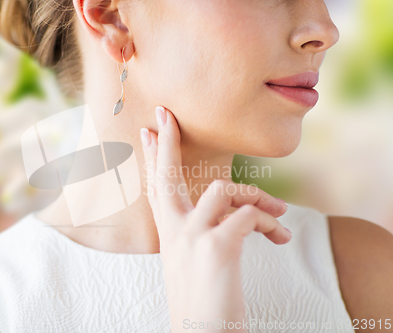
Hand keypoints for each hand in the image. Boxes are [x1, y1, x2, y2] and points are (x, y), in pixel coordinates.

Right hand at [139, 106, 291, 331]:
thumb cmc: (205, 299)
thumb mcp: (196, 259)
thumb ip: (205, 228)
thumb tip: (230, 205)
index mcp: (169, 233)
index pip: (156, 186)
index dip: (152, 155)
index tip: (149, 129)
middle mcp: (174, 230)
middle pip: (166, 174)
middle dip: (166, 142)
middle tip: (166, 116)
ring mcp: (192, 235)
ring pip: (224, 189)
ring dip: (257, 198)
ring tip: (280, 215)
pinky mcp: (216, 246)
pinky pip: (250, 216)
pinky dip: (271, 224)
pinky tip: (281, 238)